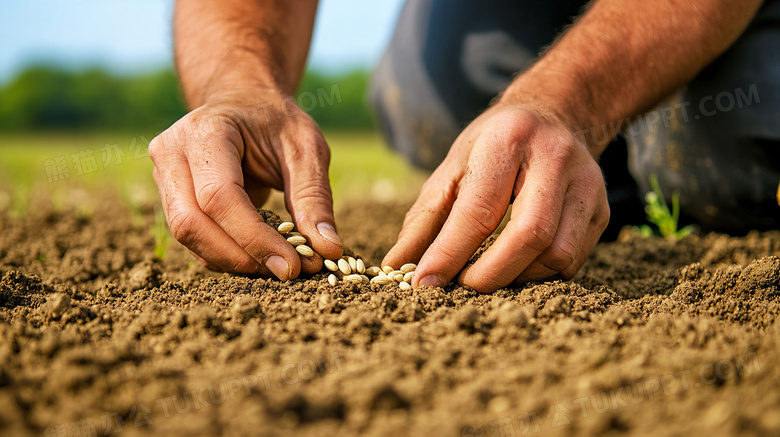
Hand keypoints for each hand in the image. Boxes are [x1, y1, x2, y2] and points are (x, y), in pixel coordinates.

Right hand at [149, 91, 342, 278]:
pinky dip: (227, 255)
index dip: (253, 237)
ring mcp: (164, 176)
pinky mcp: (170, 198)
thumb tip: (329, 249)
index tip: (291, 265)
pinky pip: (193, 239)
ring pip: (187, 236)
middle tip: (287, 272)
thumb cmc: (276, 121)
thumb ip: (314, 197)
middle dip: (241, 256)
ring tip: (278, 265)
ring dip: (234, 261)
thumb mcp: (306, 148)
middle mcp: (171, 152)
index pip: (219, 197)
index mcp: (204, 131)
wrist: (242, 101)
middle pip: (191, 223)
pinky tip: (260, 256)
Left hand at [383, 104, 608, 292]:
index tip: (425, 284)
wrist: (554, 115)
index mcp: (508, 140)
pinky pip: (573, 259)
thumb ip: (424, 219)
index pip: (479, 209)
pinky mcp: (602, 208)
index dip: (450, 253)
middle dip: (490, 274)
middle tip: (460, 288)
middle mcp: (555, 157)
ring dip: (517, 277)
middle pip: (529, 235)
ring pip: (558, 253)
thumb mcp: (452, 168)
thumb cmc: (492, 147)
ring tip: (487, 275)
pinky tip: (517, 268)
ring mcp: (586, 183)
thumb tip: (396, 267)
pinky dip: (540, 274)